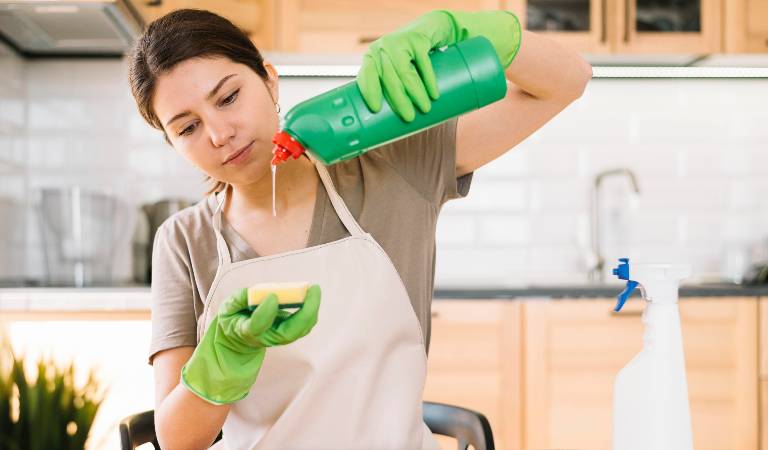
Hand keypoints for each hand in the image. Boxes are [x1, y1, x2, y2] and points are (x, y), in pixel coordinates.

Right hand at [181, 285, 320, 403]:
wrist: (238, 338)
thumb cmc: (234, 319)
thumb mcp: (227, 309)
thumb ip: (238, 300)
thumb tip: (254, 292)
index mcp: (246, 332)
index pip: (257, 326)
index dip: (265, 313)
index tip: (272, 296)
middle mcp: (266, 337)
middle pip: (289, 332)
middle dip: (305, 312)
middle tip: (312, 289)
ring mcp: (279, 337)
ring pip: (300, 330)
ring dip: (311, 310)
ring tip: (314, 290)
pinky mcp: (288, 332)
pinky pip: (303, 325)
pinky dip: (310, 311)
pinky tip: (312, 295)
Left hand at [356, 10, 521, 121]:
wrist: (431, 30)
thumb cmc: (413, 61)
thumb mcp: (401, 74)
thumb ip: (397, 93)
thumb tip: (393, 131)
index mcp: (373, 59)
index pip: (366, 76)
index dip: (369, 91)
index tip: (376, 109)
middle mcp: (382, 48)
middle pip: (388, 77)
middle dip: (398, 99)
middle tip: (409, 118)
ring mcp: (400, 41)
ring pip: (404, 70)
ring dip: (415, 92)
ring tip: (425, 109)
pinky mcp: (418, 38)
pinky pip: (422, 60)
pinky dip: (428, 78)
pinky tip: (433, 92)